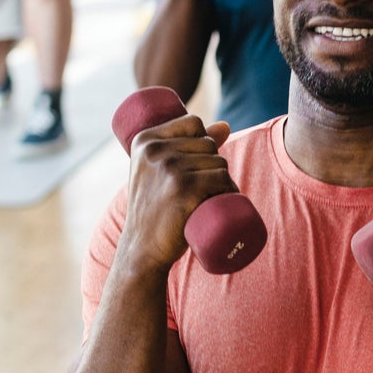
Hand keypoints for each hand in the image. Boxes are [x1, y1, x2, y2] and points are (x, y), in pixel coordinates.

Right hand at [117, 113, 235, 274]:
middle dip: (214, 165)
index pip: (193, 122)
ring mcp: (169, 168)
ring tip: (212, 198)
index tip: (197, 165)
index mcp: (144, 140)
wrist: (142, 249)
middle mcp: (155, 150)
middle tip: (205, 189)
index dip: (204, 140)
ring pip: (219, 162)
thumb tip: (226, 126)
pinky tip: (225, 200)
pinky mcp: (184, 189)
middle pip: (208, 144)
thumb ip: (185, 144)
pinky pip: (222, 179)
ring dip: (224, 181)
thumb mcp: (157, 172)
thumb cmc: (154, 209)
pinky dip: (230, 190)